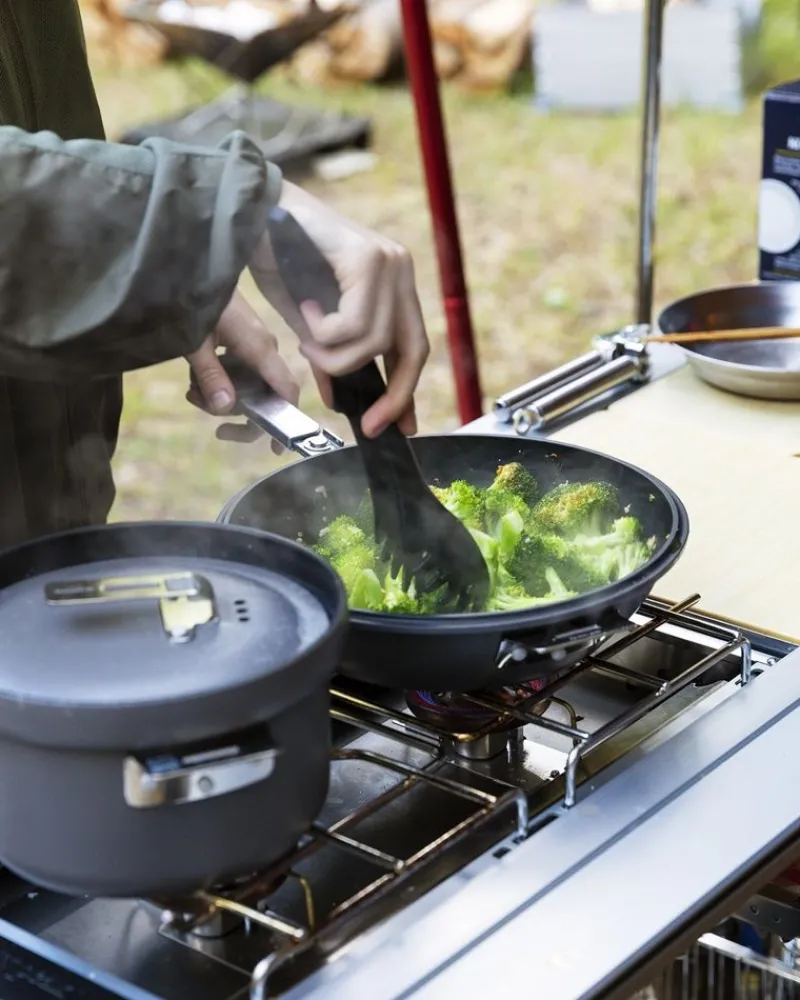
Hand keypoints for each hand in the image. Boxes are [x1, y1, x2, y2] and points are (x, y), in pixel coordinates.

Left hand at [185, 290, 298, 450]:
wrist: (190, 267)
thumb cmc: (192, 298)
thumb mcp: (194, 341)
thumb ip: (210, 375)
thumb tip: (226, 409)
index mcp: (259, 347)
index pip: (286, 389)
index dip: (285, 420)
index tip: (275, 448)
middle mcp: (264, 349)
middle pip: (262, 397)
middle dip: (231, 409)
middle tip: (198, 403)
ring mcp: (254, 347)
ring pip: (246, 388)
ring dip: (218, 395)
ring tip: (190, 388)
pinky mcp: (243, 343)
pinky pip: (238, 374)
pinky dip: (217, 381)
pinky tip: (194, 377)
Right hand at [248, 182, 429, 438]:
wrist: (251, 211)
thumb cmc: (276, 257)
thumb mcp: (309, 321)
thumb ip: (332, 355)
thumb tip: (340, 398)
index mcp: (393, 283)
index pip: (413, 347)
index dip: (406, 391)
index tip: (400, 425)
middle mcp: (398, 269)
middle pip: (412, 350)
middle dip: (393, 394)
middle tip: (364, 421)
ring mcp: (387, 262)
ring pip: (376, 342)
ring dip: (335, 357)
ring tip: (306, 340)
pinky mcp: (367, 259)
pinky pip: (355, 324)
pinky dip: (326, 333)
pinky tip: (306, 310)